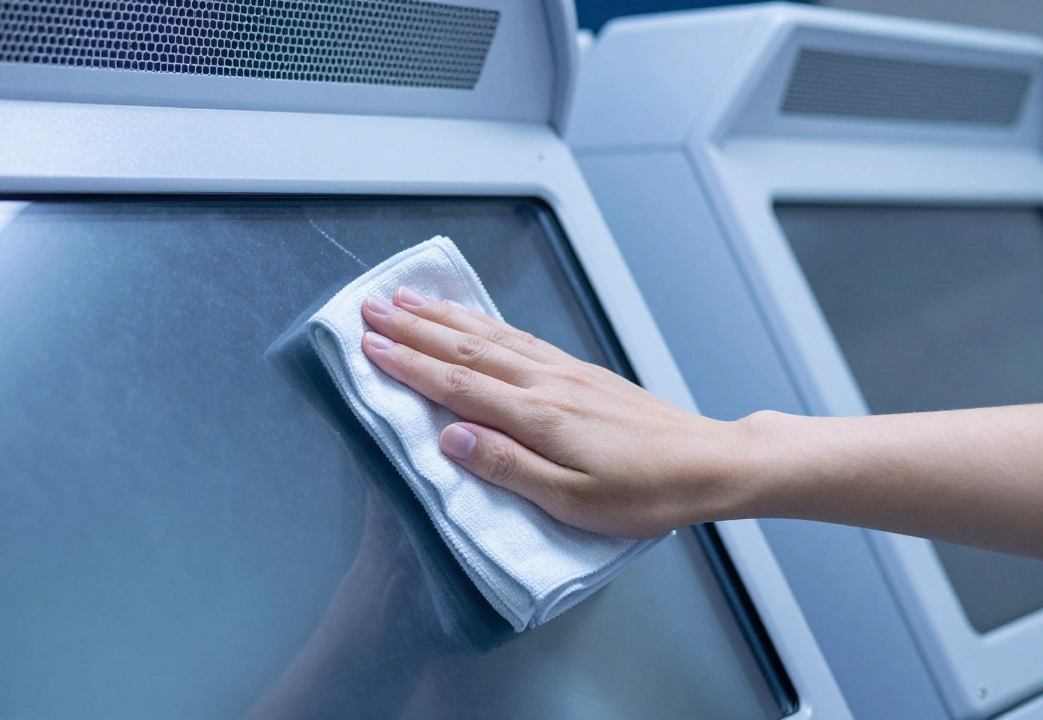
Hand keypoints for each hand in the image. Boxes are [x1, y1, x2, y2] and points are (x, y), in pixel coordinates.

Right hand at [358, 287, 747, 537]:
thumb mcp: (573, 501)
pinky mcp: (579, 371)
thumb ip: (507, 467)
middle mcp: (545, 384)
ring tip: (406, 298)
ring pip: (491, 335)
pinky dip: (486, 320)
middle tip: (370, 308)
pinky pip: (520, 336)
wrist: (709, 462)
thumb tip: (449, 437)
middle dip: (413, 328)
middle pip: (466, 348)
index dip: (409, 364)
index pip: (458, 384)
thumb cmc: (643, 493)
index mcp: (538, 418)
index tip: (369, 345)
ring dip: (443, 316)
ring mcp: (564, 372)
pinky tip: (470, 316)